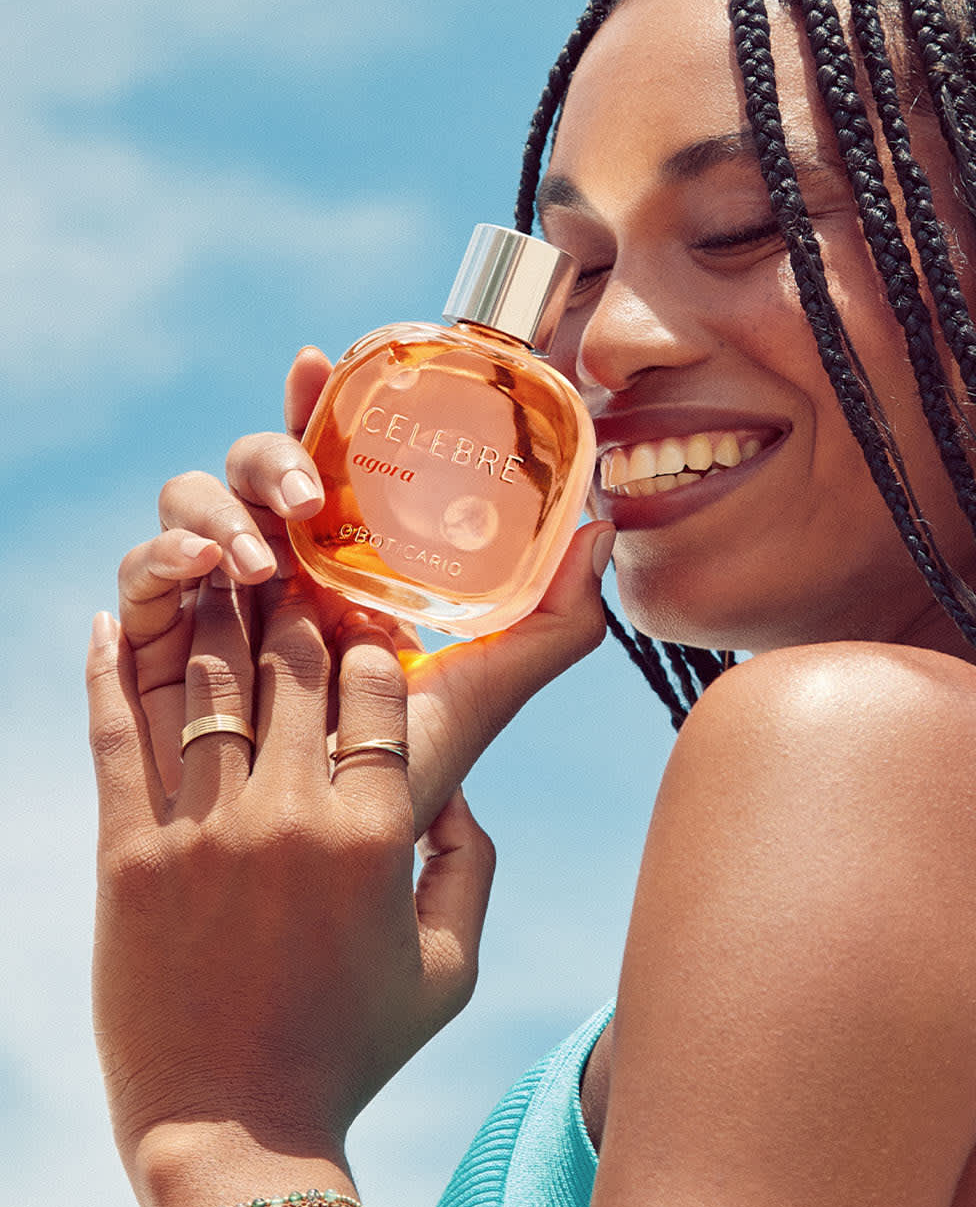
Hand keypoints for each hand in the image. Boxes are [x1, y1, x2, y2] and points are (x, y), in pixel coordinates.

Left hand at [88, 579, 494, 1204]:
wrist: (235, 1131)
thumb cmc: (355, 1047)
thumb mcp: (453, 962)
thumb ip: (471, 862)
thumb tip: (455, 790)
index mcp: (377, 834)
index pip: (380, 686)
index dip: (375, 644)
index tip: (369, 632)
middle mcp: (292, 816)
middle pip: (297, 667)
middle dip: (300, 611)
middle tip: (295, 585)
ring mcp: (203, 831)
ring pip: (211, 683)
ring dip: (218, 620)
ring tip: (220, 581)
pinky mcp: (130, 857)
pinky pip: (116, 740)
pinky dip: (110, 674)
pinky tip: (113, 623)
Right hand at [142, 345, 613, 830]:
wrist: (344, 845)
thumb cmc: (413, 754)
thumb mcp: (491, 680)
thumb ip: (556, 614)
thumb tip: (604, 529)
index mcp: (345, 548)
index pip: (324, 453)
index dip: (316, 401)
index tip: (315, 360)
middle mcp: (278, 554)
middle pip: (252, 464)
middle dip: (271, 457)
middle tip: (312, 502)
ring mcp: (218, 591)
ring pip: (188, 500)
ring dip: (215, 509)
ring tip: (261, 561)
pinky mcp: (165, 637)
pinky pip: (141, 577)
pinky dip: (160, 558)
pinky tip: (203, 573)